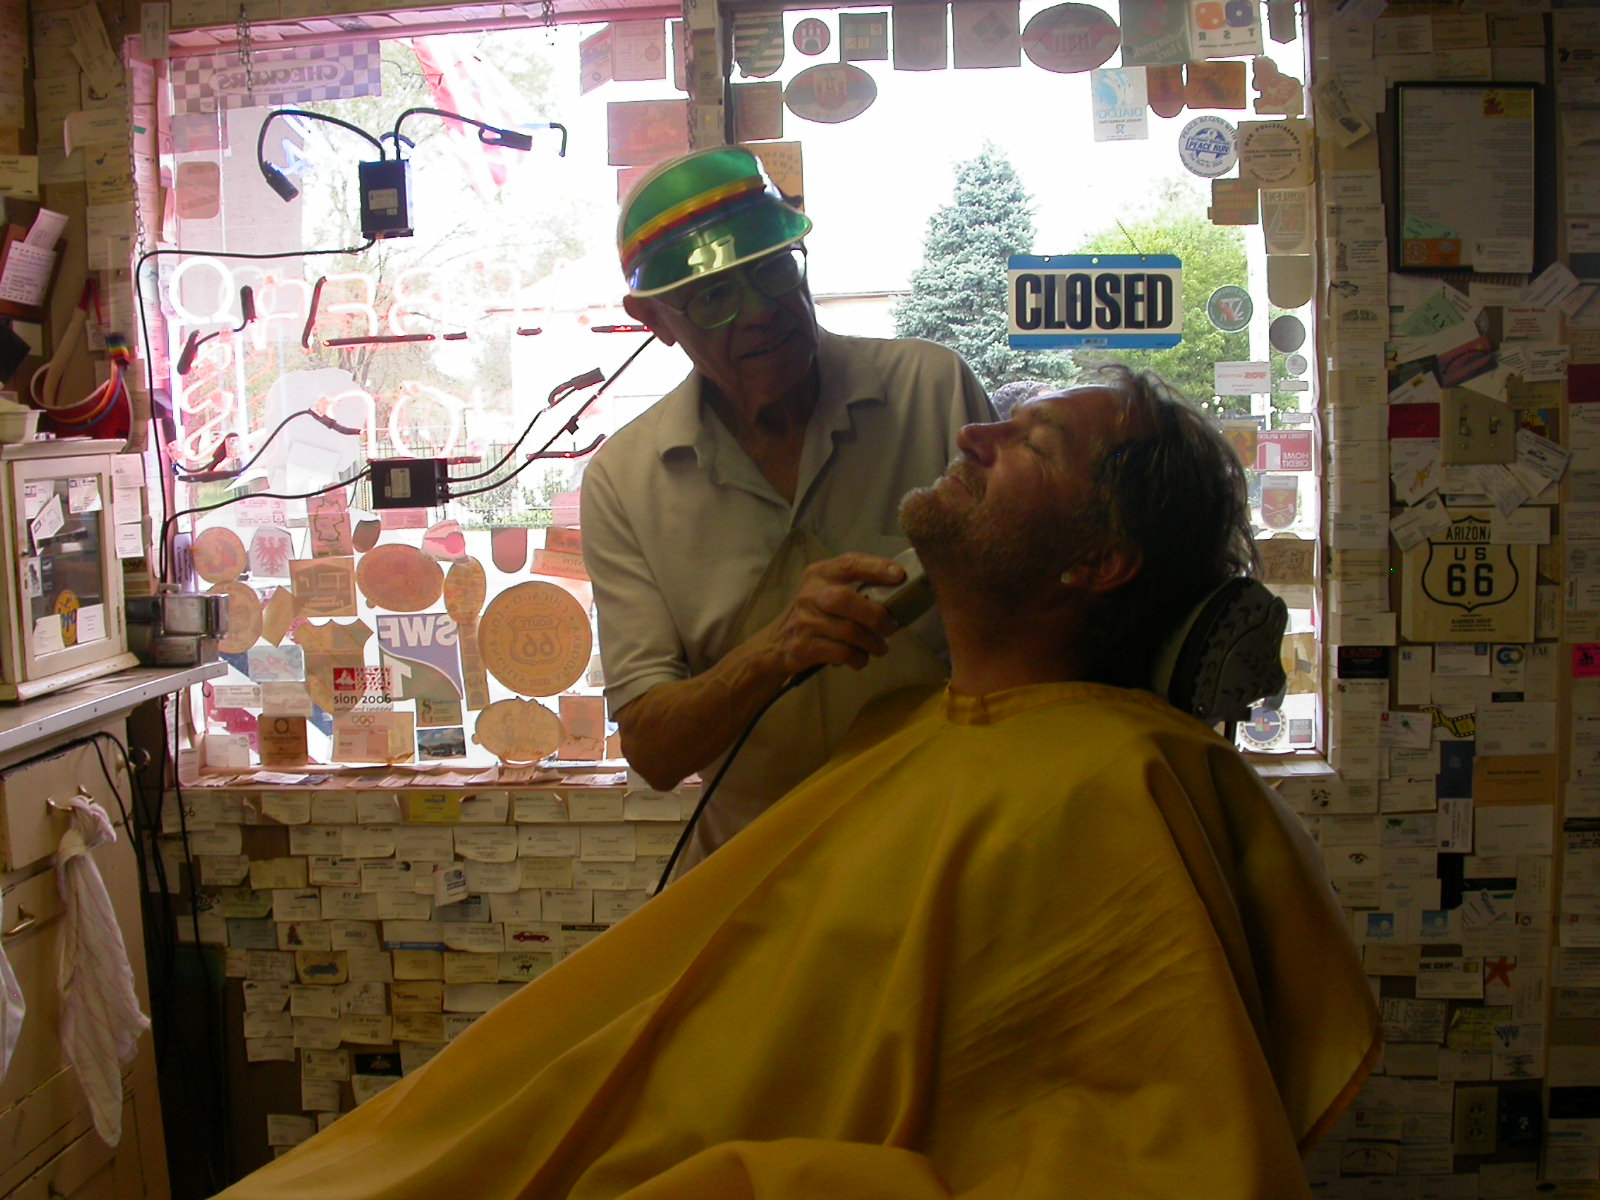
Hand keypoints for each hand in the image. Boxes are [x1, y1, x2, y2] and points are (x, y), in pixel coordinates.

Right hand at [767, 553, 907, 674]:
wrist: (776, 644)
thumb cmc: (812, 614)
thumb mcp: (824, 591)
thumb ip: (853, 588)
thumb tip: (898, 595)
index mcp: (819, 574)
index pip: (849, 563)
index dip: (876, 567)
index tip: (899, 575)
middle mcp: (810, 594)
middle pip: (847, 599)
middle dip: (876, 616)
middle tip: (891, 627)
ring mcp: (805, 621)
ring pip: (849, 631)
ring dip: (872, 643)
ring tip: (880, 647)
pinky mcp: (805, 647)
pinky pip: (842, 653)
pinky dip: (858, 658)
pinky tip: (860, 659)